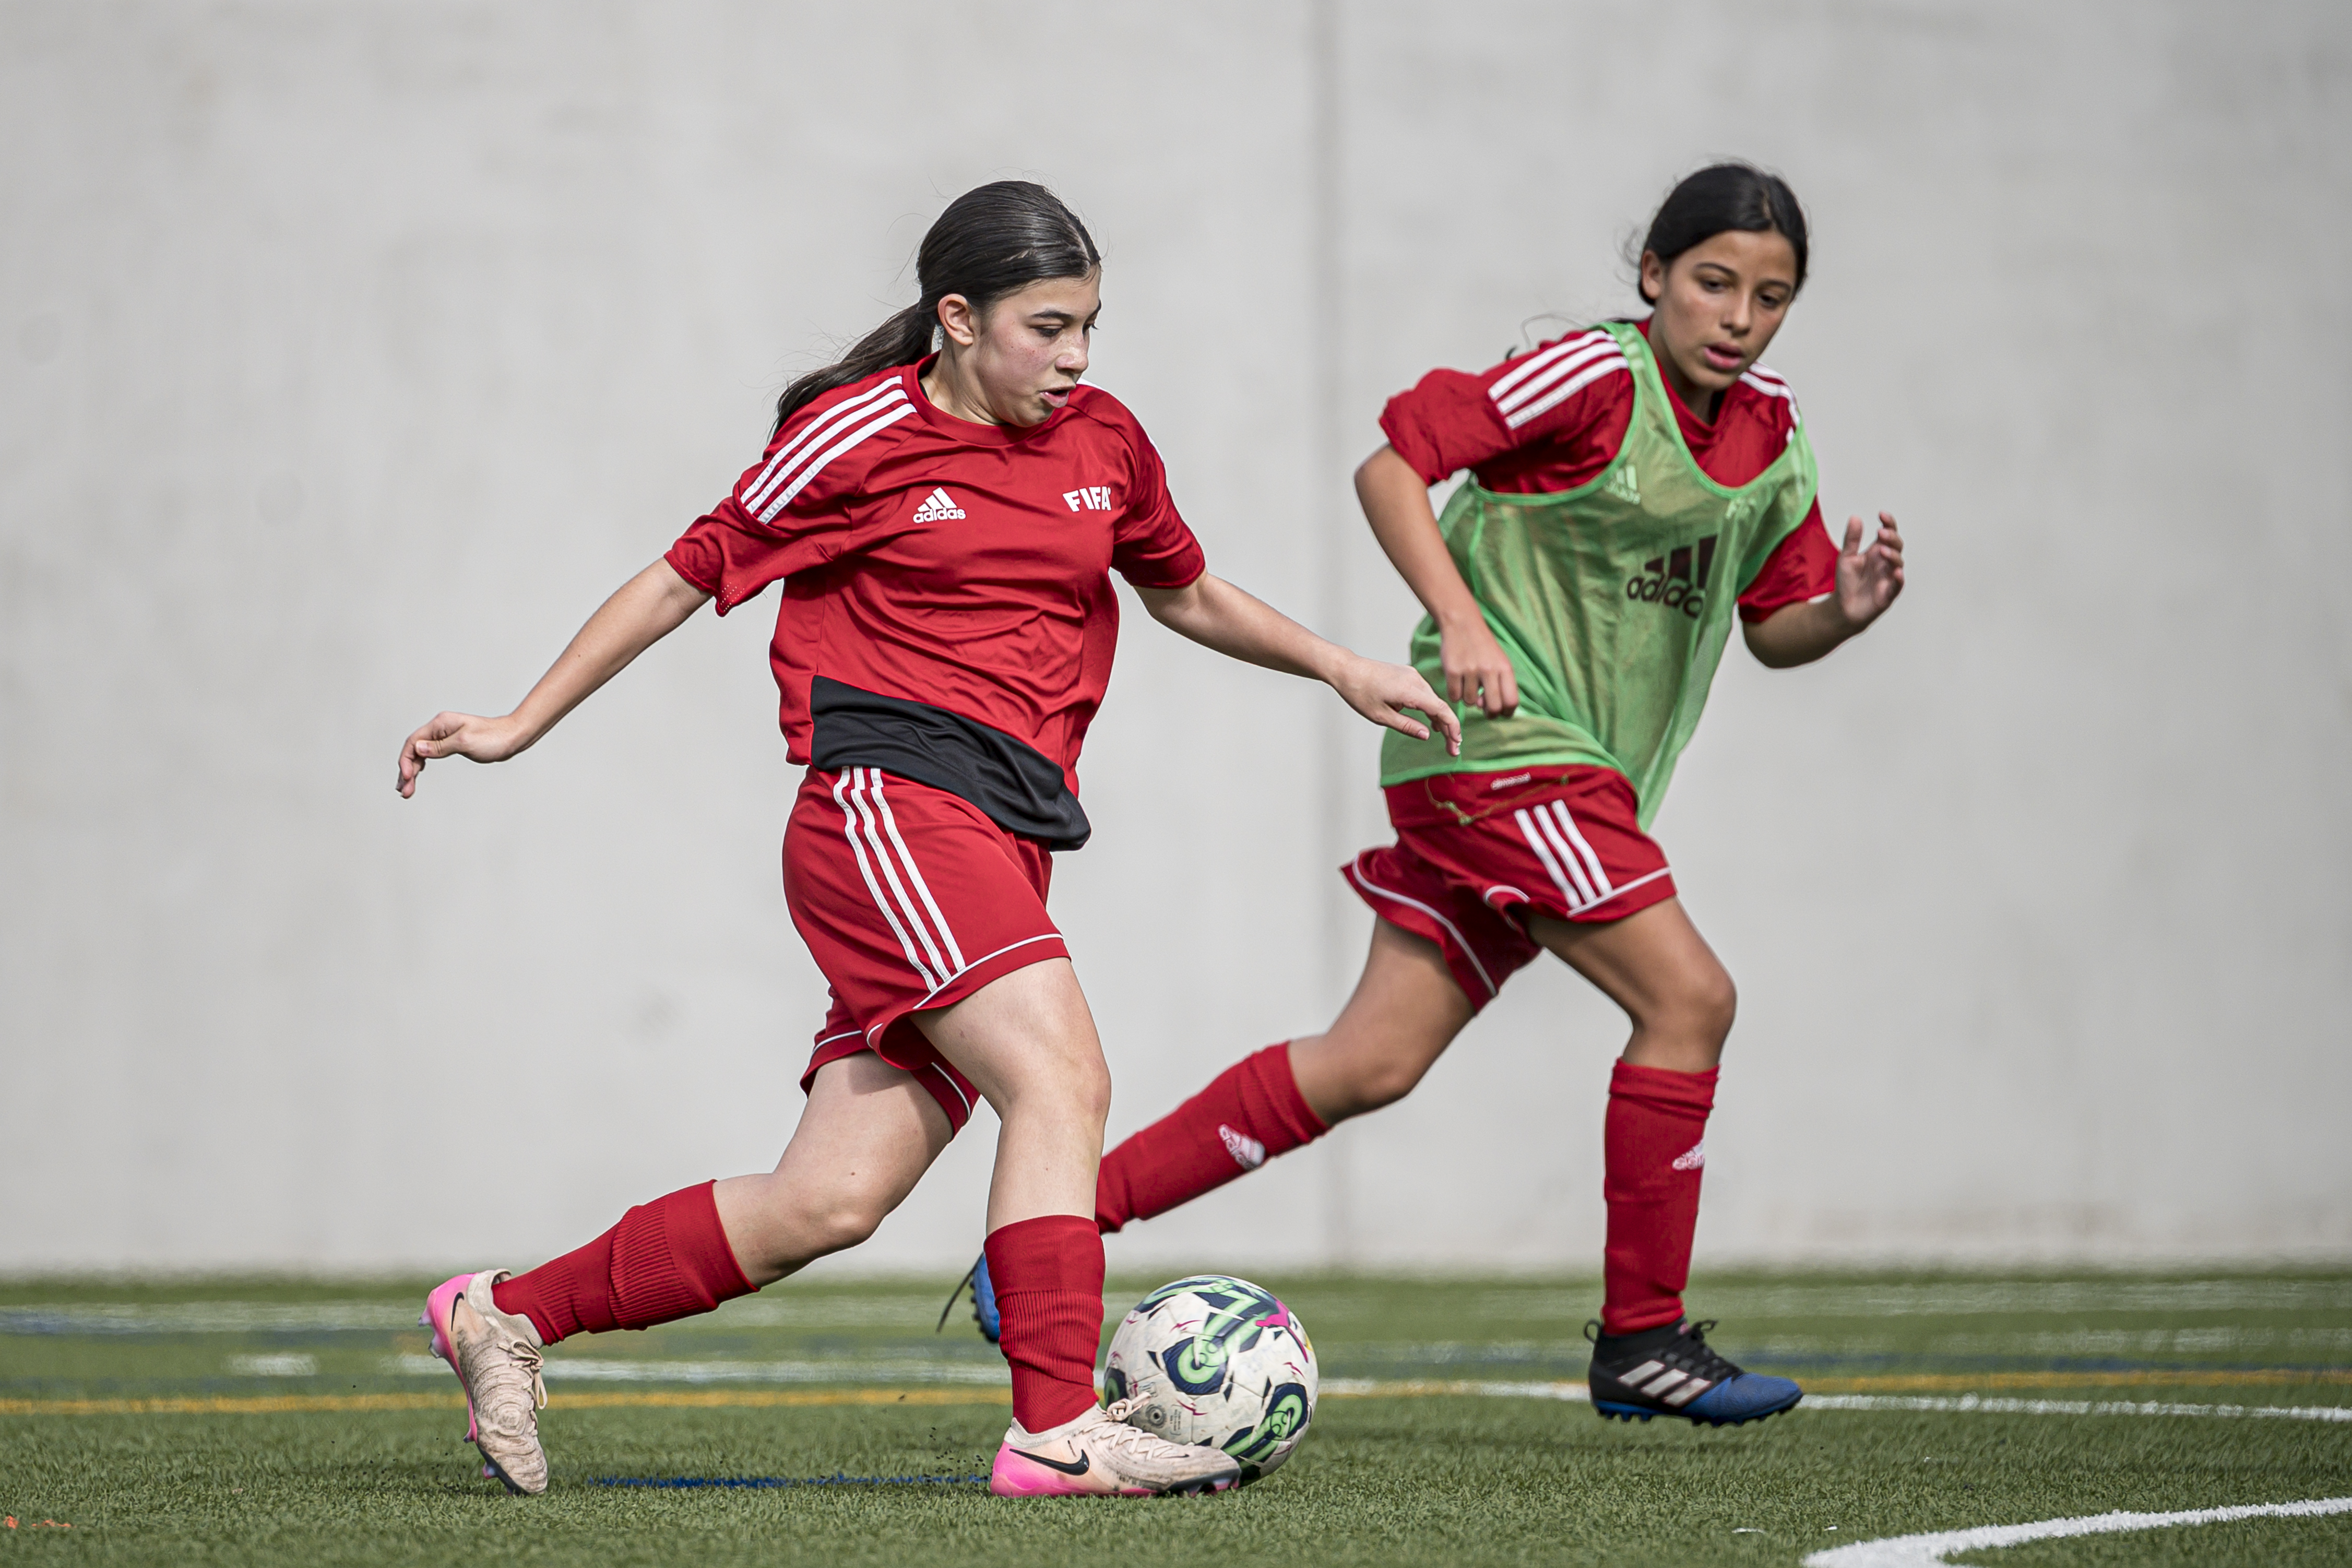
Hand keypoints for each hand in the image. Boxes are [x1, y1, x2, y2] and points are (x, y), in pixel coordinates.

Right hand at [396, 711, 529, 797]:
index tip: (407, 777)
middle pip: (414, 749)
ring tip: (406, 790)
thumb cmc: (493, 738)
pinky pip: (430, 755)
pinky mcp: (451, 744)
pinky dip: (422, 767)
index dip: (406, 760)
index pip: (414, 742)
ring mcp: (445, 736)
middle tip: (403, 791)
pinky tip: (416, 777)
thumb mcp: (465, 743)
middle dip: (406, 770)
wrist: (512, 737)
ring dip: (412, 771)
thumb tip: (418, 749)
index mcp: (441, 724)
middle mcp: (440, 728)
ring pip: (421, 754)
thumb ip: (440, 747)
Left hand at [1332, 656, 1462, 755]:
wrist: (1347, 670)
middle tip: (1452, 749)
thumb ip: (1406, 726)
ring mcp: (1412, 675)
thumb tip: (1427, 735)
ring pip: (1434, 700)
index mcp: (1410, 690)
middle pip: (1440, 706)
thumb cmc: (1360, 693)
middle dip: (1449, 728)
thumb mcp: (1381, 716)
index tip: (1457, 743)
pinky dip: (1431, 709)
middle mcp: (1415, 680)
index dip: (1452, 727)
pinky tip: (1432, 723)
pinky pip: (1425, 694)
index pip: (1440, 709)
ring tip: (1445, 739)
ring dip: (1440, 719)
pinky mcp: (1408, 675)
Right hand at [1438, 615, 1517, 716]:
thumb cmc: (1483, 647)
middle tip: (1483, 707)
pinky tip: (1457, 682)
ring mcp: (1470, 670)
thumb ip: (1501, 684)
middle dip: (1489, 713)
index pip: (1511, 701)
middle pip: (1493, 707)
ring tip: (1468, 683)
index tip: (1501, 713)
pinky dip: (1455, 693)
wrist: (1462, 624)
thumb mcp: (1500, 661)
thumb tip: (1490, 709)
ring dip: (1468, 698)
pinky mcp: (1452, 671)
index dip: (1507, 712)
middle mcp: (1489, 670)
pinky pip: (1454, 696)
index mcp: (1505, 668)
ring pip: (1470, 702)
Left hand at [1832, 511, 1904, 630]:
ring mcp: (1889, 577)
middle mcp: (1886, 562)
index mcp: (1877, 551)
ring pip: (1898, 563)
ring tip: (1883, 550)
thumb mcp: (1846, 557)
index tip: (1881, 514)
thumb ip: (1852, 539)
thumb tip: (1855, 517)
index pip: (1888, 533)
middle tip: (1881, 533)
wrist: (1842, 608)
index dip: (1888, 523)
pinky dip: (1898, 579)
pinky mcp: (1888, 593)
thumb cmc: (1847, 582)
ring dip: (1893, 555)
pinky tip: (1896, 572)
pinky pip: (1897, 585)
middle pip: (1896, 545)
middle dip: (1891, 538)